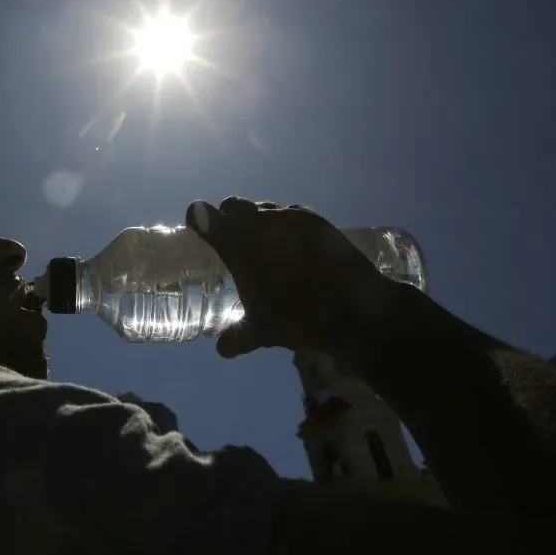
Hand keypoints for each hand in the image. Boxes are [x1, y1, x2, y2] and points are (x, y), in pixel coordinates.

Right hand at [185, 197, 395, 359]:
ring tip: (267, 247)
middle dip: (230, 218)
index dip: (200, 219)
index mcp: (238, 245)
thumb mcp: (264, 331)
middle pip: (235, 206)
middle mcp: (260, 222)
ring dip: (259, 222)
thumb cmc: (300, 318)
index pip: (206, 216)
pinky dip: (286, 226)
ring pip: (263, 208)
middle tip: (235, 241)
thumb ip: (239, 336)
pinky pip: (290, 213)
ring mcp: (289, 216)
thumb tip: (222, 349)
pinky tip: (294, 247)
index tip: (200, 228)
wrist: (355, 309)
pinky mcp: (315, 218)